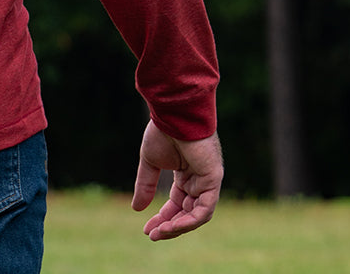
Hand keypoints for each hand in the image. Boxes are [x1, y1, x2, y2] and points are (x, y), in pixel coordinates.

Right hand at [131, 120, 222, 240]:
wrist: (173, 114)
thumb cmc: (162, 132)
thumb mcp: (150, 162)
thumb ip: (144, 185)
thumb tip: (136, 209)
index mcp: (186, 175)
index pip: (176, 205)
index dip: (162, 218)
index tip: (146, 230)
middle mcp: (198, 181)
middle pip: (187, 213)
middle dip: (170, 226)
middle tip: (152, 235)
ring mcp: (207, 181)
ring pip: (196, 215)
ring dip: (178, 227)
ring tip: (160, 233)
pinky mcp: (213, 180)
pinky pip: (204, 209)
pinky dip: (189, 221)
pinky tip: (172, 225)